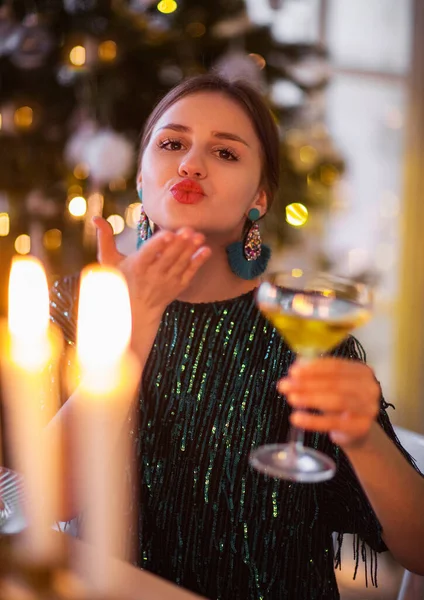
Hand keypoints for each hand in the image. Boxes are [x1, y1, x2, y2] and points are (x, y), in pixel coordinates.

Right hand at [93, 216, 210, 320]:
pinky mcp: (177, 287)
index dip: (158, 245)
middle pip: (167, 258)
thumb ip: (105, 238)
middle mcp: (152, 276)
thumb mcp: (108, 261)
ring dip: (190, 250)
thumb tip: (95, 218)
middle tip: (189, 229)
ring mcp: (166, 282)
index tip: (168, 234)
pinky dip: (198, 263)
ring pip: (180, 265)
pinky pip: (189, 274)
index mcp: (136, 267)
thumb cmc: (119, 281)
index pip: (148, 254)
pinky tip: (206, 250)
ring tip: (199, 236)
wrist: (135, 310)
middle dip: (178, 244)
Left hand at [277, 358, 380, 449]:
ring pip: (336, 401)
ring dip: (309, 399)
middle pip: (335, 383)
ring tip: (291, 398)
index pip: (336, 366)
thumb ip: (315, 374)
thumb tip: (297, 366)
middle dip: (307, 384)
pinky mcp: (362, 427)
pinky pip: (333, 423)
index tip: (293, 371)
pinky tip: (297, 418)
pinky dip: (312, 420)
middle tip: (286, 385)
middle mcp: (369, 388)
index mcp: (362, 371)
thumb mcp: (329, 385)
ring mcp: (369, 408)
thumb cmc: (341, 403)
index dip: (313, 368)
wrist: (355, 431)